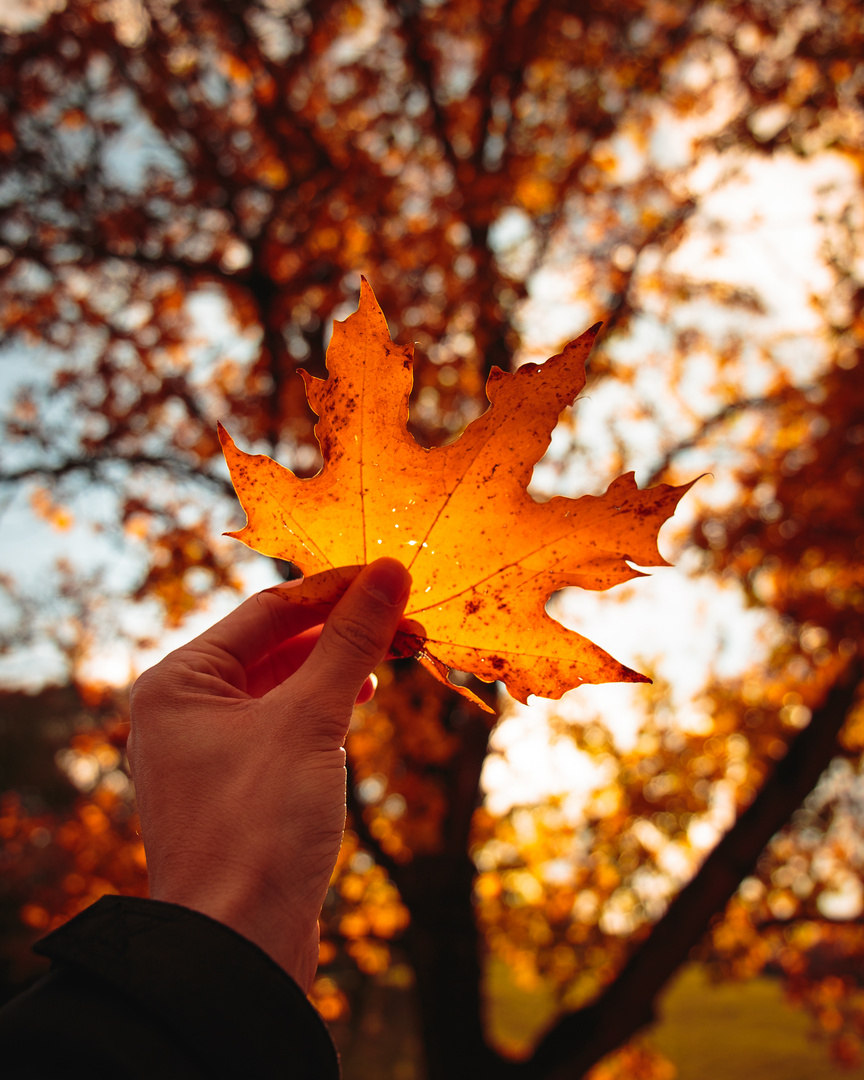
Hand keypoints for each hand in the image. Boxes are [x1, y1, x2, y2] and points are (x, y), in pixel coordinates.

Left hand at [127, 558, 410, 990]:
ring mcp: (208, 750)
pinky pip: (282, 724)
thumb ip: (350, 641)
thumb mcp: (310, 720)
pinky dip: (322, 708)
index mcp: (180, 681)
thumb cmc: (258, 827)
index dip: (336, 591)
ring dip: (337, 668)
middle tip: (409, 624)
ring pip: (282, 685)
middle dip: (342, 632)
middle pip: (275, 646)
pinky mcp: (236, 786)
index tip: (394, 579)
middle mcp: (185, 709)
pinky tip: (358, 703)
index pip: (268, 611)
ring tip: (393, 657)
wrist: (238, 948)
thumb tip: (389, 572)